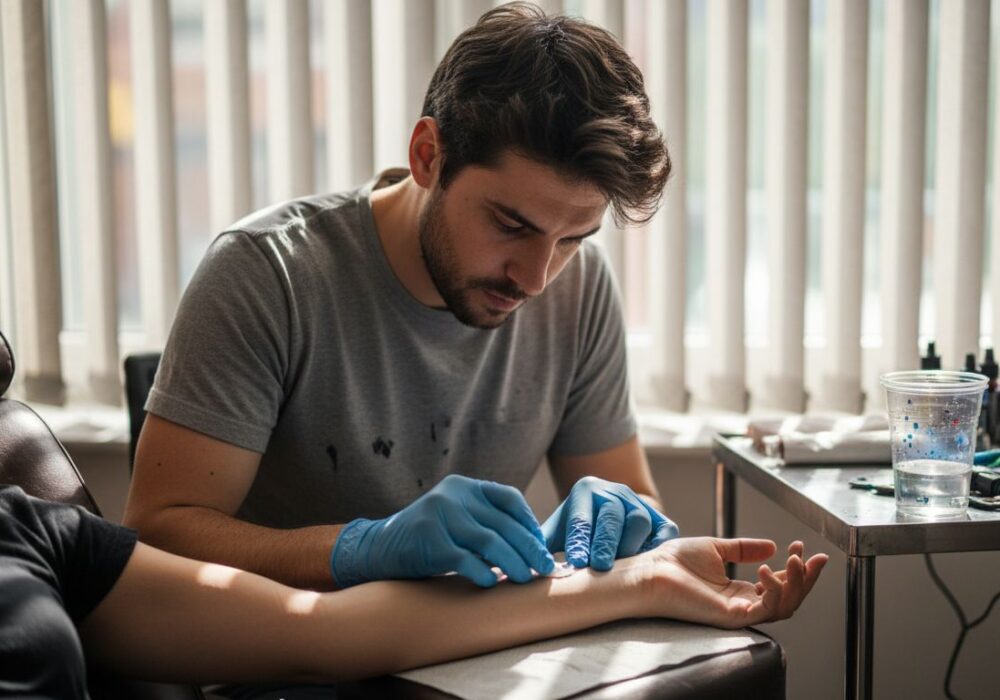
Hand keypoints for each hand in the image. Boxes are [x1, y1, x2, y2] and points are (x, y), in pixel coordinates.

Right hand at [331, 474, 553, 587]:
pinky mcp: (428, 540)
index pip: (509, 498)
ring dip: (512, 563)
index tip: (542, 546)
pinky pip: (465, 558)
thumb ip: (485, 522)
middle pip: (503, 523)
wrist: (378, 548)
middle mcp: (452, 495)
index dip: (529, 523)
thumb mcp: (456, 519)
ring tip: (525, 579)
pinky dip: (482, 572)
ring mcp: (439, 515)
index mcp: (463, 487)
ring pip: (489, 541)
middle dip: (529, 548)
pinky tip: (492, 583)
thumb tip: (532, 546)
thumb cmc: (427, 539)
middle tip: (545, 568)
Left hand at [541, 476, 678, 569]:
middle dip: (605, 543)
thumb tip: (515, 569)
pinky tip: (648, 566)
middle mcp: (614, 492)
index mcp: (585, 490)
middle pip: (611, 517)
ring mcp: (640, 504)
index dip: (579, 540)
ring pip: (640, 521)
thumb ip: (540, 546)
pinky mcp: (662, 520)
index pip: (581, 517)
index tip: (575, 562)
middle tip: (599, 567)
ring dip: (630, 546)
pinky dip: (658, 547)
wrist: (611, 517)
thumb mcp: (558, 532)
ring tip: (621, 570)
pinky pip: (665, 531)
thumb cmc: (578, 532)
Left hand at [644, 538, 827, 628]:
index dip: (794, 567)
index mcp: (739, 591)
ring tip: (797, 560)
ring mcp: (738, 612)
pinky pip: (764, 610)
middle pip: (788, 600)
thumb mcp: (717, 549)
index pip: (778, 584)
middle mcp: (742, 604)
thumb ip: (743, 549)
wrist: (653, 571)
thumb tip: (771, 545)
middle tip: (815, 558)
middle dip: (807, 579)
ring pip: (783, 608)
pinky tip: (770, 571)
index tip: (800, 544)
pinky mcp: (731, 617)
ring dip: (797, 584)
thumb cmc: (675, 561)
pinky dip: (774, 592)